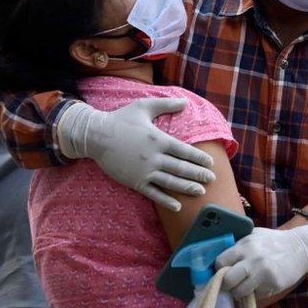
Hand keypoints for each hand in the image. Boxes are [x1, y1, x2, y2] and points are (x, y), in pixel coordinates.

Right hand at [56, 98, 215, 211]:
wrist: (95, 136)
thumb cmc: (120, 119)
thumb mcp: (144, 107)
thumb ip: (165, 104)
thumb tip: (185, 101)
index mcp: (158, 139)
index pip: (185, 151)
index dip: (199, 158)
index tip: (210, 163)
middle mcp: (154, 157)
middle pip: (181, 168)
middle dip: (198, 174)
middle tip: (212, 179)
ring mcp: (144, 171)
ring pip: (171, 182)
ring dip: (187, 187)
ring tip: (201, 191)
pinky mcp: (135, 182)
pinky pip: (154, 194)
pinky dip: (166, 201)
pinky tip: (178, 206)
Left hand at [216, 218, 307, 298]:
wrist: (301, 247)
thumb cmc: (274, 242)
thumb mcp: (254, 236)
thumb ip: (238, 246)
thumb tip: (219, 259)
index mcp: (245, 244)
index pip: (220, 262)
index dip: (219, 269)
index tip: (222, 271)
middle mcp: (252, 258)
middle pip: (227, 280)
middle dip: (226, 284)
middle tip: (231, 283)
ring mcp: (263, 272)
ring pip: (239, 291)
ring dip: (239, 292)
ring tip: (245, 286)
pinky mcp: (273, 283)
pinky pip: (255, 295)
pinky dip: (254, 293)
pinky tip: (260, 285)